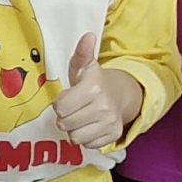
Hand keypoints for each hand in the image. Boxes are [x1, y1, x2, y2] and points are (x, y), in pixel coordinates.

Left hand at [50, 31, 141, 151]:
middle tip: (74, 109)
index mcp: (93, 88)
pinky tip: (90, 126)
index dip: (60, 104)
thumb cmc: (94, 82)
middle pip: (65, 124)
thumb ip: (82, 53)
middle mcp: (103, 106)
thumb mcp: (84, 67)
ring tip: (80, 118)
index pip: (60, 107)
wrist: (121, 95)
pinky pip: (88, 145)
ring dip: (74, 129)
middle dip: (65, 117)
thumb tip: (87, 35)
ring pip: (75, 137)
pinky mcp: (113, 135)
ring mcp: (110, 123)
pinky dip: (86, 138)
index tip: (67, 98)